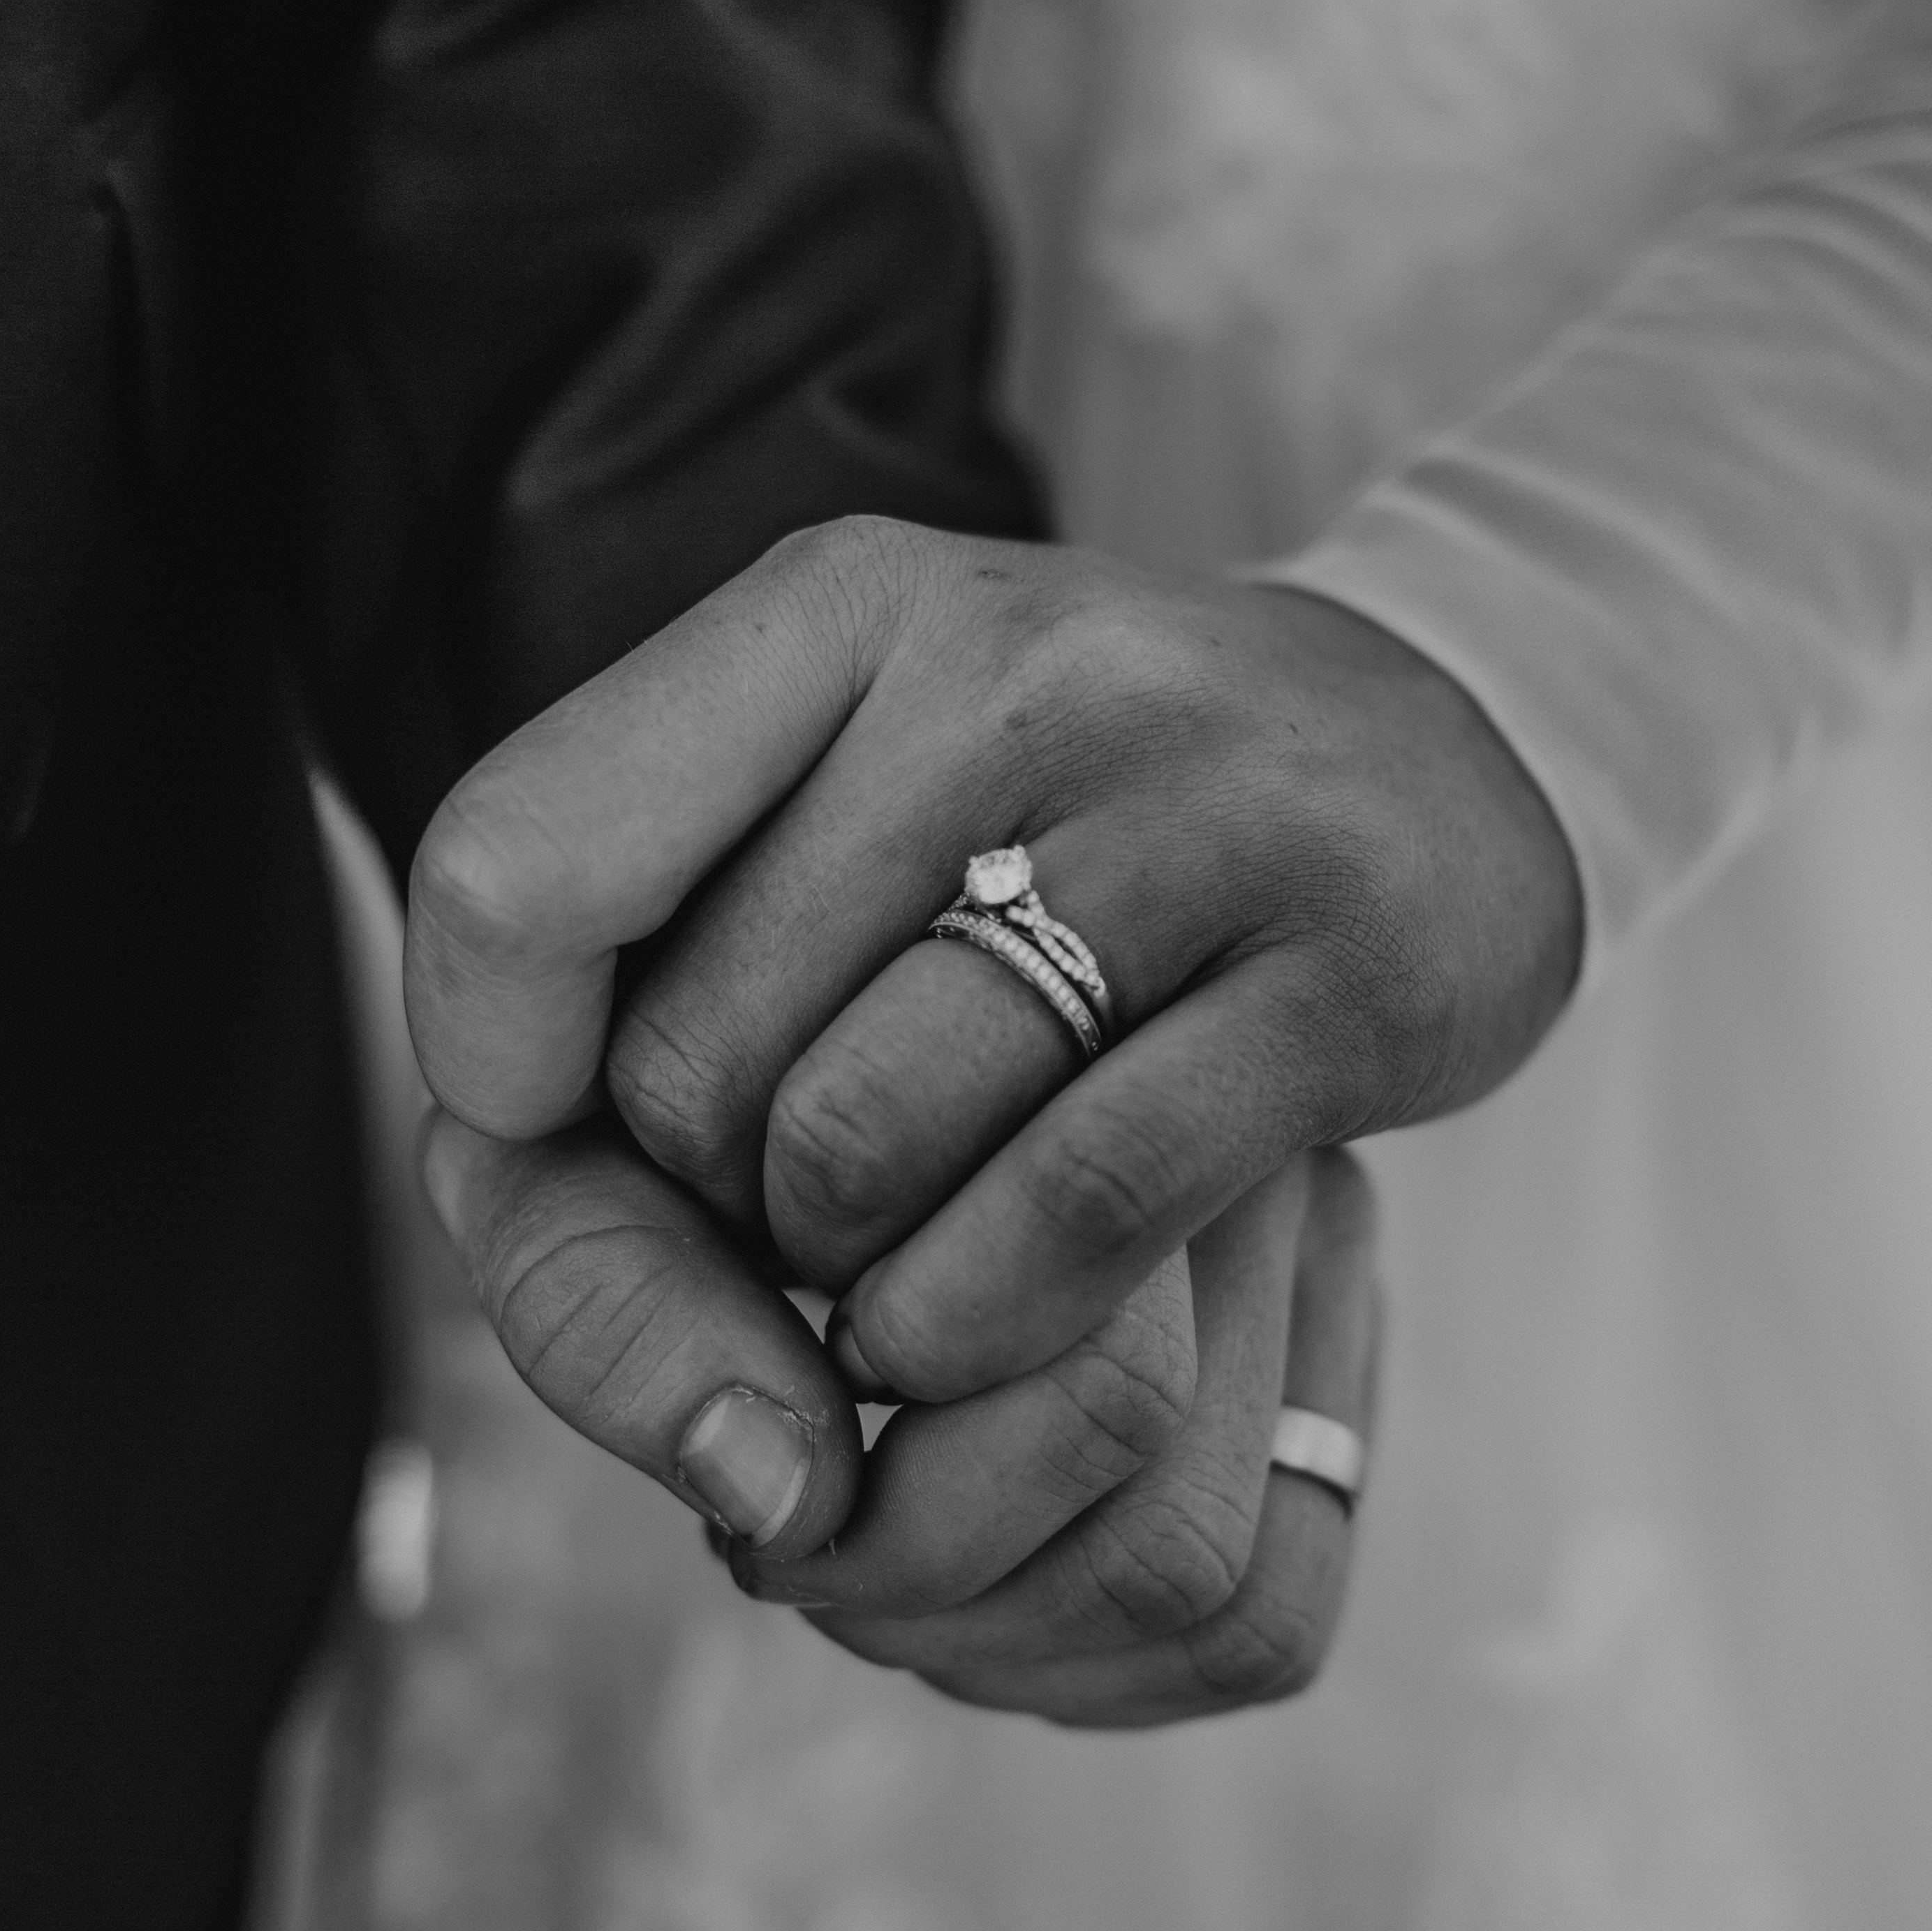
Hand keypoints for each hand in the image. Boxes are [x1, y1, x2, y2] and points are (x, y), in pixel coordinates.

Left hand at [407, 516, 1579, 1713]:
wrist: (1442, 759)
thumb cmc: (1061, 830)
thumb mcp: (837, 813)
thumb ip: (622, 1003)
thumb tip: (548, 1258)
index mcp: (836, 609)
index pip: (512, 869)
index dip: (489, 1063)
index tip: (560, 1125)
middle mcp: (1007, 669)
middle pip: (685, 1065)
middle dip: (713, 1204)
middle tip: (813, 1200)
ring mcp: (1196, 809)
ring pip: (857, 1150)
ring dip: (849, 1285)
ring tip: (902, 1263)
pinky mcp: (1344, 973)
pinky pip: (1066, 1216)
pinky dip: (984, 1321)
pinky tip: (994, 1315)